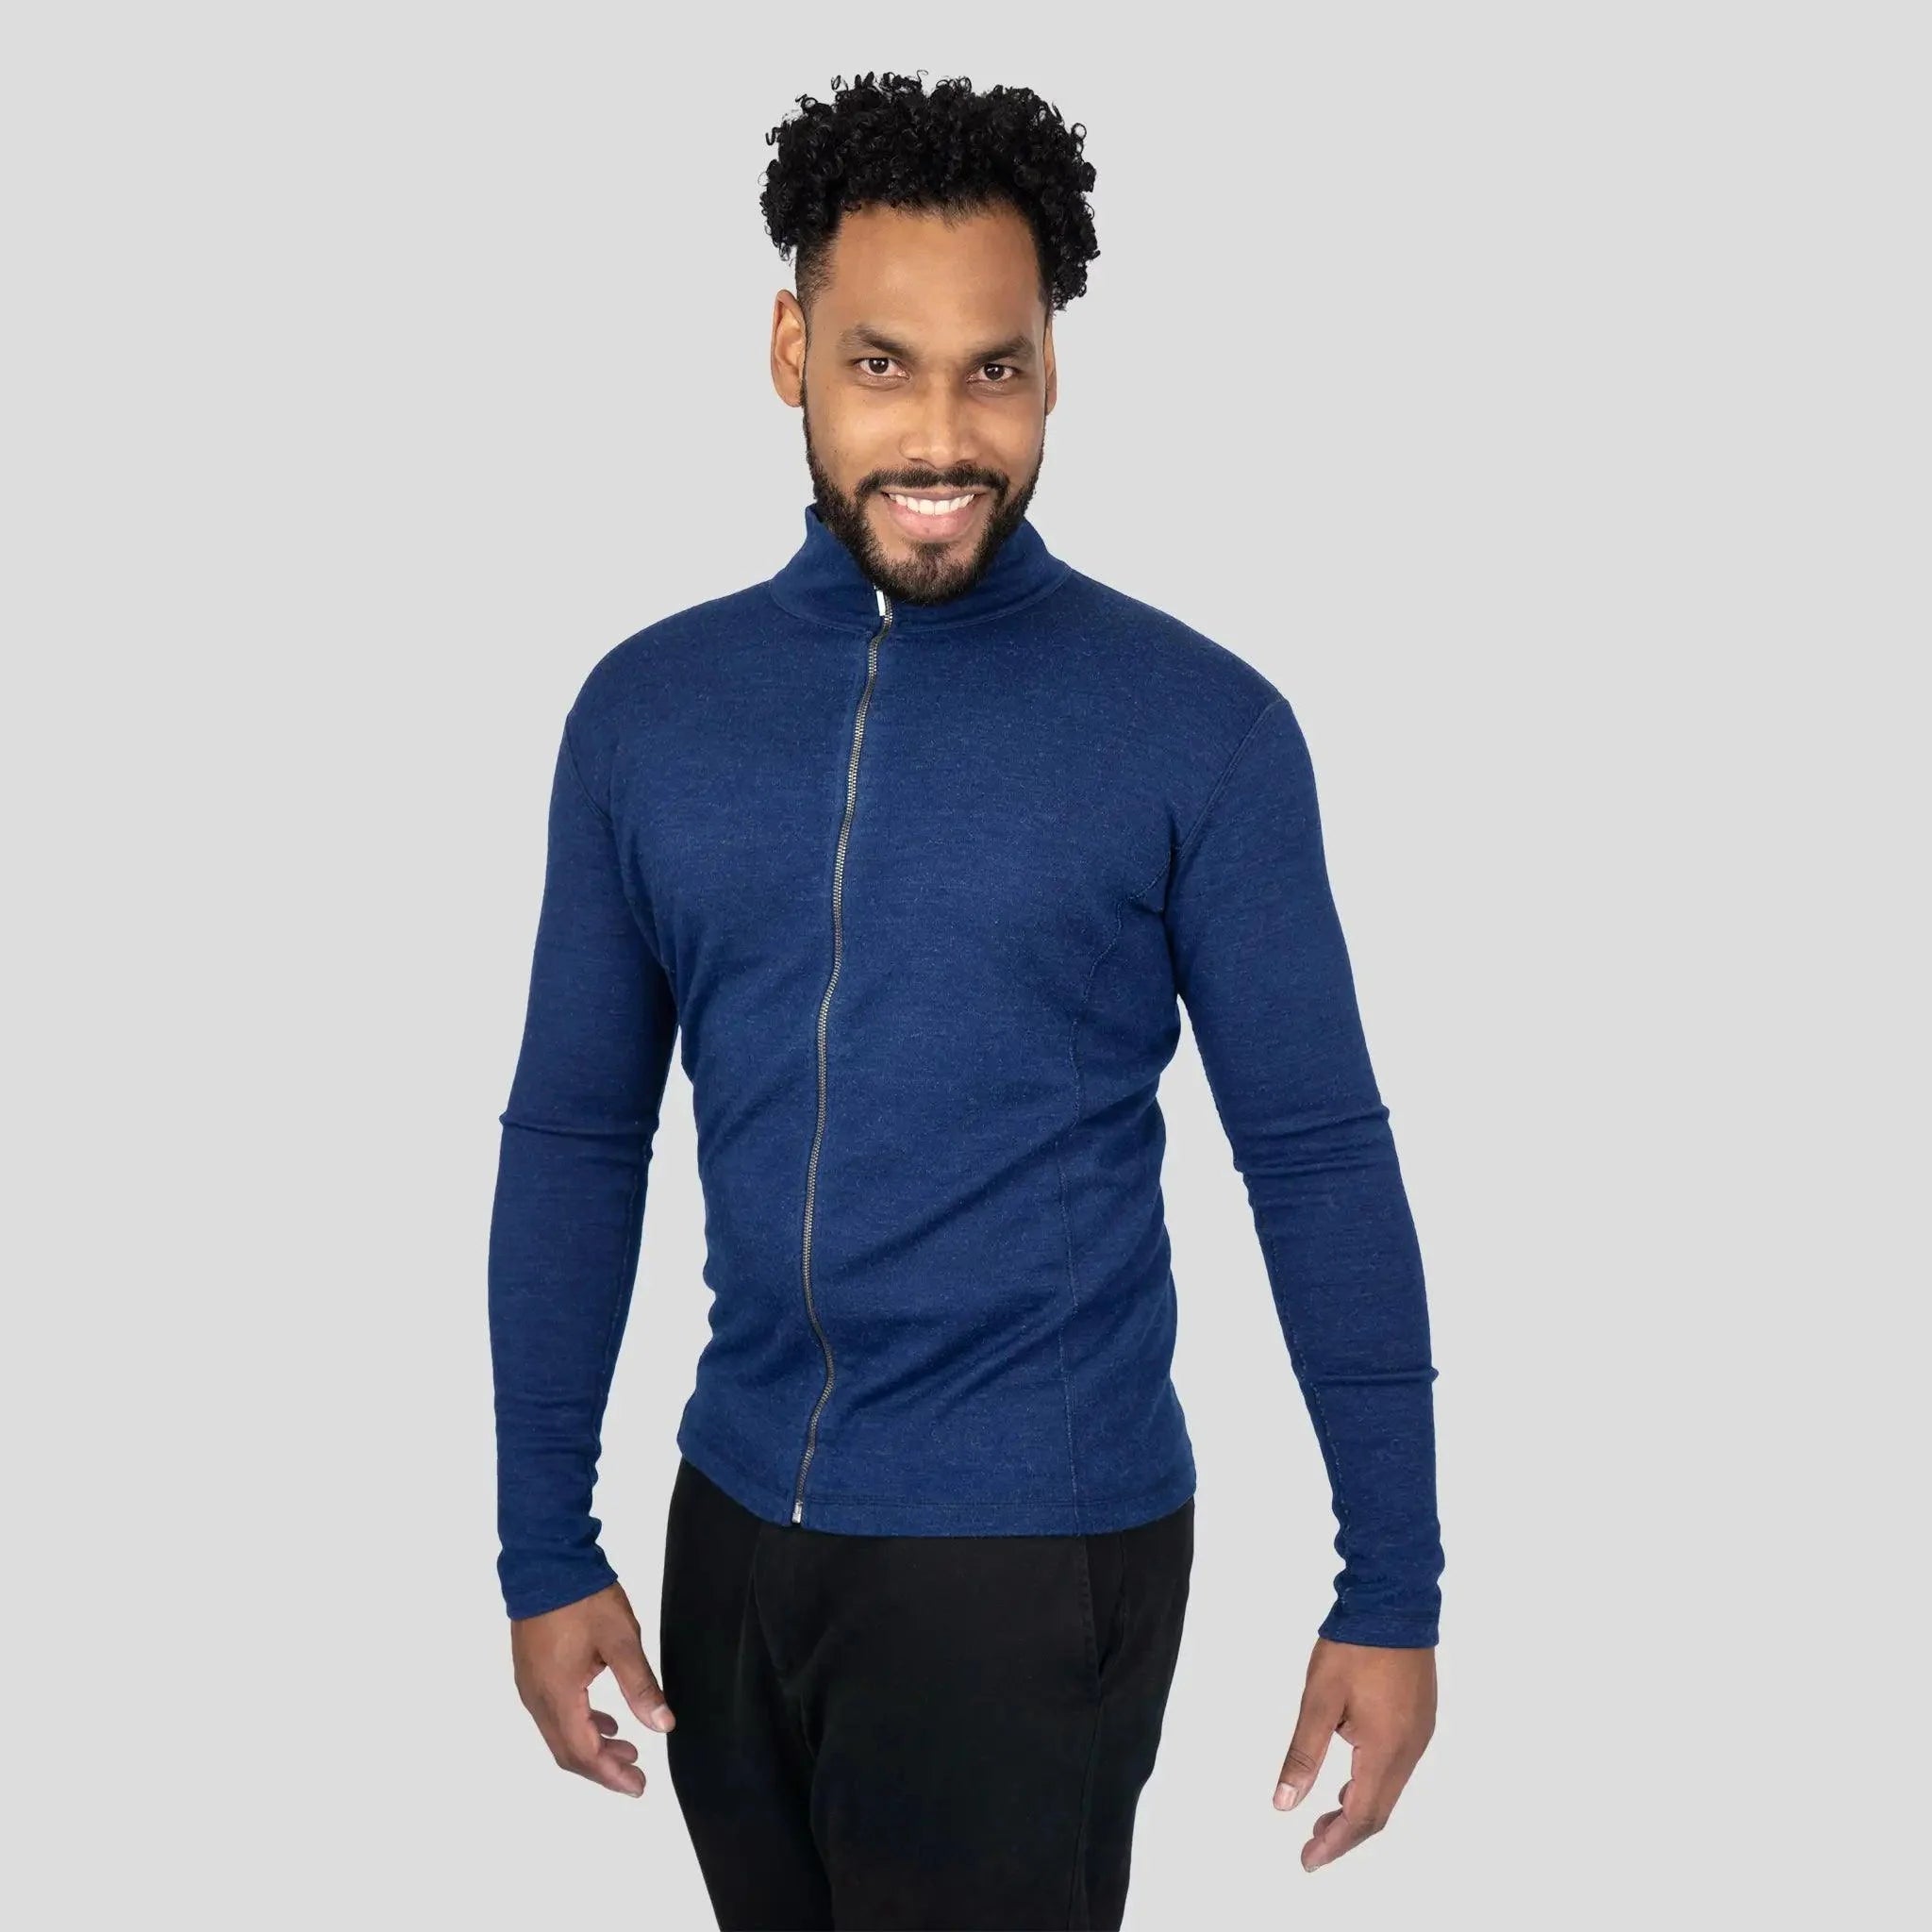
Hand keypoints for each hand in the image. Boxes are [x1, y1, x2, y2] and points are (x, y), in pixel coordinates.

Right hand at [510, 1579, 676, 1796]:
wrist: (545, 1559)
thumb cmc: (584, 1598)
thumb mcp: (621, 1640)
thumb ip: (640, 1686)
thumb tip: (663, 1726)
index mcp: (558, 1694)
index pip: (583, 1752)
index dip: (611, 1775)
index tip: (638, 1787)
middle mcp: (538, 1698)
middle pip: (568, 1751)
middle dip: (603, 1768)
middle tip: (636, 1776)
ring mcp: (530, 1684)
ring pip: (560, 1734)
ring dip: (592, 1747)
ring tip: (628, 1749)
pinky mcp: (531, 1670)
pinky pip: (554, 1714)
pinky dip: (581, 1726)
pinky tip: (605, 1721)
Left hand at [1272, 1635, 1435, 1870]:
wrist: (1393, 1600)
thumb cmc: (1354, 1646)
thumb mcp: (1319, 1699)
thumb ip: (1303, 1754)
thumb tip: (1284, 1804)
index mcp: (1384, 1749)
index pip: (1362, 1816)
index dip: (1334, 1843)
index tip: (1308, 1861)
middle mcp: (1410, 1750)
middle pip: (1379, 1811)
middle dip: (1345, 1833)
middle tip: (1311, 1846)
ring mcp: (1420, 1734)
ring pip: (1390, 1790)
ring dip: (1359, 1809)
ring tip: (1325, 1817)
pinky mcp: (1421, 1718)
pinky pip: (1398, 1767)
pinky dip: (1372, 1784)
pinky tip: (1351, 1780)